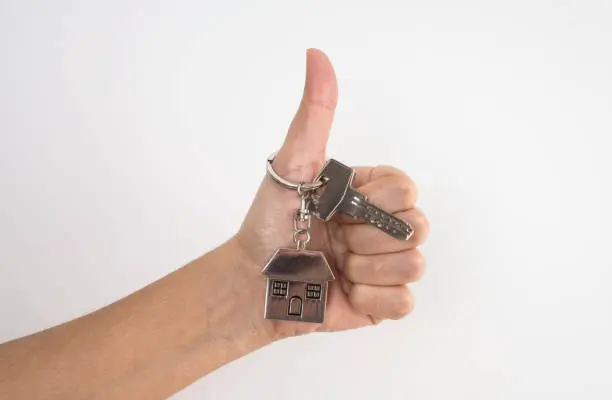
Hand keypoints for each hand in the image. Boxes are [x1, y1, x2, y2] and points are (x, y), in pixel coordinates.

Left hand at [234, 49, 428, 338]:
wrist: (254, 281)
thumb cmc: (270, 223)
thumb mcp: (291, 166)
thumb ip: (313, 116)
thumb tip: (317, 56)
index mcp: (369, 194)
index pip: (407, 188)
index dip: (373, 201)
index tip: (338, 206)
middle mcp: (382, 227)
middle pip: (418, 226)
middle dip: (366, 237)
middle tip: (334, 238)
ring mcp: (385, 265)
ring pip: (413, 265)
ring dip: (365, 269)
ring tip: (335, 266)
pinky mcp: (383, 302)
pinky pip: (403, 301)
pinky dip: (369, 299)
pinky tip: (342, 290)